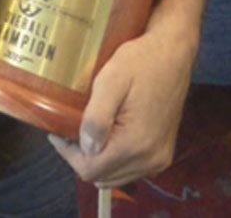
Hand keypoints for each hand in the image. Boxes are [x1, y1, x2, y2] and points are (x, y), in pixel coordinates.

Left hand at [48, 29, 194, 187]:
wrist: (173, 53)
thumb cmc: (142, 61)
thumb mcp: (111, 81)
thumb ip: (96, 117)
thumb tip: (86, 147)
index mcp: (136, 144)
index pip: (91, 169)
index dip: (68, 154)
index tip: (58, 133)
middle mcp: (151, 159)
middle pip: (103, 177)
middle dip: (81, 159)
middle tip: (70, 132)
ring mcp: (159, 158)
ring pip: (116, 176)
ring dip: (98, 161)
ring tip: (86, 133)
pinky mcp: (163, 152)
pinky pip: (132, 168)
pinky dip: (115, 159)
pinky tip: (107, 136)